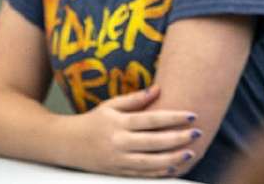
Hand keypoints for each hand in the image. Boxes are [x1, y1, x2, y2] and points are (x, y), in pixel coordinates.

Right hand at [70, 85, 201, 177]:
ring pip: (151, 161)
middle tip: (197, 133)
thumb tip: (158, 89)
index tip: (191, 115)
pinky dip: (160, 171)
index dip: (172, 117)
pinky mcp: (118, 171)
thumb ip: (134, 99)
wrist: (66, 143)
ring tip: (190, 152)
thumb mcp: (109, 106)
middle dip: (178, 138)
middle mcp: (118, 141)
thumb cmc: (92, 121)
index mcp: (116, 122)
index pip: (150, 119)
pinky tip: (174, 166)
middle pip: (154, 141)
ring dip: (173, 158)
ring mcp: (118, 158)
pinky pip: (143, 173)